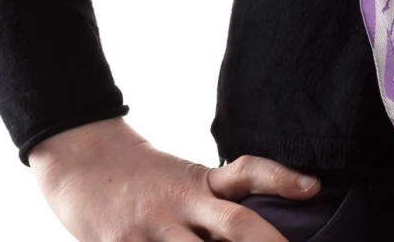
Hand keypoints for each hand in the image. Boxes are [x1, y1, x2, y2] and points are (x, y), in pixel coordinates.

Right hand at [29, 116, 318, 240]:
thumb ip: (213, 207)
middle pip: (236, 224)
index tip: (314, 187)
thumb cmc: (140, 179)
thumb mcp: (182, 182)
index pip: (248, 172)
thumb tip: (253, 234)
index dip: (282, 178)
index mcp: (200, 182)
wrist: (80, 160)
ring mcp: (152, 227)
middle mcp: (182, 201)